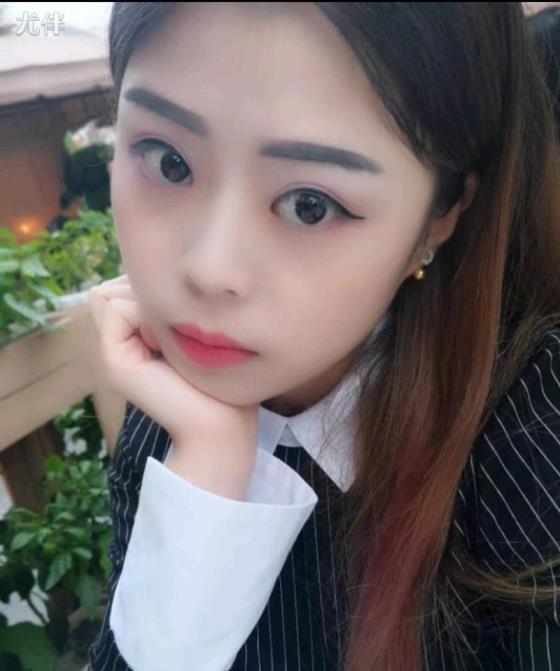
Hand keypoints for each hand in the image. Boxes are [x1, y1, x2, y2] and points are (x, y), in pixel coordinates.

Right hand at [87, 274, 258, 446]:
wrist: (221, 427)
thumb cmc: (221, 380)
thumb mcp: (196, 334)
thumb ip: (174, 308)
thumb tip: (161, 274)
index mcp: (136, 336)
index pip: (125, 283)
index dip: (154, 287)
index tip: (186, 318)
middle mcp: (118, 342)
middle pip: (116, 284)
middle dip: (150, 292)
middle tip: (180, 331)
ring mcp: (111, 351)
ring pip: (111, 292)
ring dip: (148, 303)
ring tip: (174, 338)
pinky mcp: (113, 359)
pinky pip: (114, 306)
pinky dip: (145, 314)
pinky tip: (169, 344)